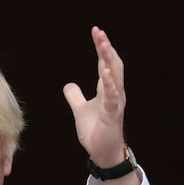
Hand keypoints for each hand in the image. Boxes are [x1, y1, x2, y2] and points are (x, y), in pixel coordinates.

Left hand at [63, 26, 125, 167]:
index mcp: (107, 90)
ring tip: (103, 44)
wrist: (102, 153)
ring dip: (109, 59)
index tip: (96, 32)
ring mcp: (115, 103)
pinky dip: (110, 83)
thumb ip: (75, 97)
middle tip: (99, 32)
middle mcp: (114, 93)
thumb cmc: (96, 131)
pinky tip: (106, 71)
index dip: (101, 48)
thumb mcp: (80, 110)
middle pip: (112, 64)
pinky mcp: (113, 115)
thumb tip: (68, 84)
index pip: (105, 63)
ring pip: (115, 76)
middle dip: (106, 48)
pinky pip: (113, 96)